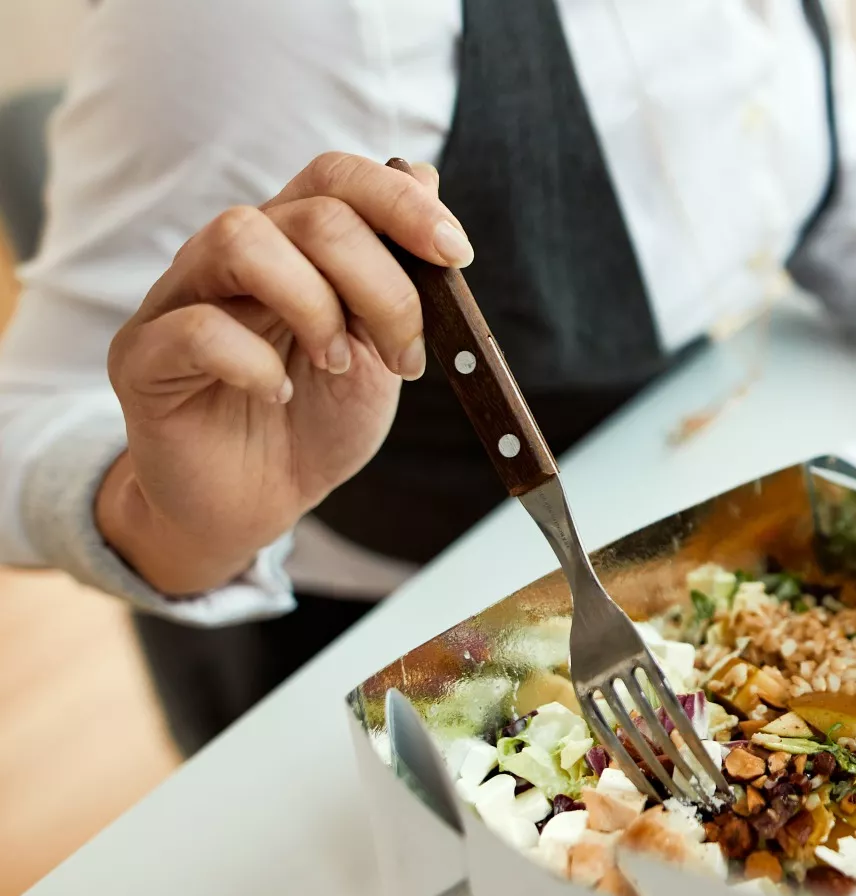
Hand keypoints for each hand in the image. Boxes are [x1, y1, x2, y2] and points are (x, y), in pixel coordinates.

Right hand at [97, 152, 473, 595]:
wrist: (256, 501)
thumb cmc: (316, 420)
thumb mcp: (380, 350)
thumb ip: (399, 274)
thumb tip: (425, 175)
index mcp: (291, 242)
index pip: (338, 176)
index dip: (402, 203)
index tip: (456, 254)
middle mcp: (231, 253)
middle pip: (312, 215)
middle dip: (383, 286)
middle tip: (403, 356)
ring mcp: (180, 296)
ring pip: (241, 239)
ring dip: (315, 306)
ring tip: (337, 365)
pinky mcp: (141, 355)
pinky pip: (195, 328)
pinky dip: (254, 362)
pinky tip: (279, 394)